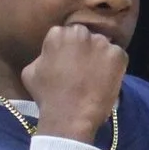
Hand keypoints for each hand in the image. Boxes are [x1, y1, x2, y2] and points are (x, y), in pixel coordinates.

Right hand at [22, 23, 126, 142]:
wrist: (70, 117)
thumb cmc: (47, 96)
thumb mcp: (31, 72)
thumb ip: (42, 55)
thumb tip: (50, 53)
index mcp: (58, 33)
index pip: (65, 35)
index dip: (67, 50)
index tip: (68, 63)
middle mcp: (80, 32)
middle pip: (85, 37)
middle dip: (84, 49)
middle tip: (83, 69)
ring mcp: (101, 43)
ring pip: (102, 46)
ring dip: (99, 57)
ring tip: (95, 77)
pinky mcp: (118, 55)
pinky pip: (117, 56)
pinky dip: (114, 66)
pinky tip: (106, 80)